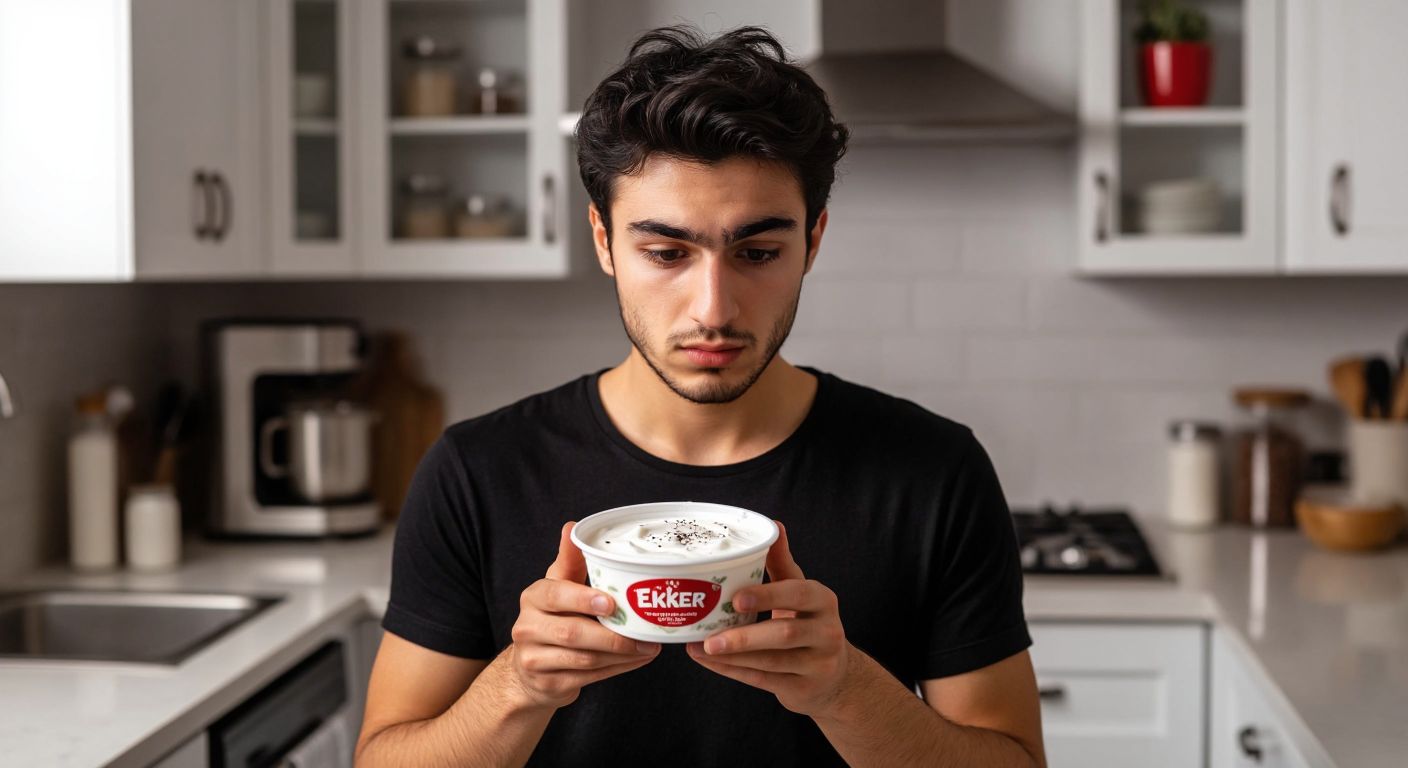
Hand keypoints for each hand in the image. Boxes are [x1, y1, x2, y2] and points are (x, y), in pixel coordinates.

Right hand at [507, 521, 661, 709]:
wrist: (529, 670)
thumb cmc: (552, 619)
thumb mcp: (557, 587)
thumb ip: (569, 561)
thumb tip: (572, 526)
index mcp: (533, 598)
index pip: (555, 595)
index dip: (583, 599)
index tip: (611, 603)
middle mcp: (527, 628)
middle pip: (572, 633)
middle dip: (612, 635)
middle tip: (643, 633)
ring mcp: (535, 659)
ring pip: (584, 659)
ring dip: (621, 654)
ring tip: (647, 647)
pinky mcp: (548, 684)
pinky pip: (588, 678)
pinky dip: (616, 670)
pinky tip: (635, 660)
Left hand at [686, 521, 853, 716]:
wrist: (835, 675)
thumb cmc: (809, 623)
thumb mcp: (802, 592)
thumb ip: (783, 563)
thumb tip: (773, 525)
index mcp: (823, 600)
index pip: (799, 594)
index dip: (768, 595)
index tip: (737, 597)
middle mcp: (827, 632)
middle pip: (785, 633)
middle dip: (745, 636)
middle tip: (709, 636)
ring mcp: (818, 664)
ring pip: (772, 662)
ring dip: (732, 657)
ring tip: (699, 649)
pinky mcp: (804, 689)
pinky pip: (764, 680)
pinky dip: (733, 671)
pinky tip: (710, 662)